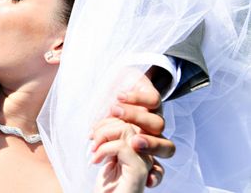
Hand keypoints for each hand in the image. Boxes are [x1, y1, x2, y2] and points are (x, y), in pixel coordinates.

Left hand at [92, 118, 151, 192]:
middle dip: (106, 122)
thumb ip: (111, 134)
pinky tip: (95, 161)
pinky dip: (104, 149)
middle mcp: (147, 152)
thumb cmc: (104, 186)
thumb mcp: (105, 153)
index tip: (94, 129)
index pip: (135, 116)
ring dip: (103, 135)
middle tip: (91, 138)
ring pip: (127, 129)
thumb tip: (109, 111)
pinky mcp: (139, 169)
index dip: (114, 115)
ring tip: (93, 150)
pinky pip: (123, 145)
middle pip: (133, 119)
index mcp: (140, 145)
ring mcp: (145, 160)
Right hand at [102, 69, 174, 186]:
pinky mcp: (154, 98)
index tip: (148, 180)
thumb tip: (98, 158)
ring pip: (158, 123)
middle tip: (134, 142)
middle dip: (151, 146)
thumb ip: (109, 147)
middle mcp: (153, 135)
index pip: (158, 166)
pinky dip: (136, 99)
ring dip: (135, 118)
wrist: (117, 83)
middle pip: (166, 147)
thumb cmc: (108, 115)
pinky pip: (153, 101)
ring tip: (114, 110)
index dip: (156, 174)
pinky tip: (120, 97)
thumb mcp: (107, 134)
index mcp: (145, 148)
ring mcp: (156, 116)